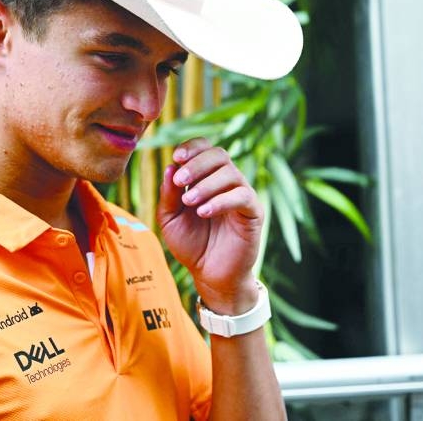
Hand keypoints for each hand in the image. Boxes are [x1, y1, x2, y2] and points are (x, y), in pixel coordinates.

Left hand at [157, 138, 263, 313]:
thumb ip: (169, 195)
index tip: (177, 157)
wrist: (210, 275)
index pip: (204, 149)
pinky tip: (204, 212)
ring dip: (206, 184)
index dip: (192, 147)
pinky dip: (222, 200)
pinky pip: (242, 196)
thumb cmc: (191, 245)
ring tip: (190, 202)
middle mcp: (226, 182)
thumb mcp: (170, 219)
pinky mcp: (254, 212)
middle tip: (180, 181)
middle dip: (197, 164)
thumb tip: (170, 167)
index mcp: (206, 177)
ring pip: (231, 173)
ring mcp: (242, 195)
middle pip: (219, 155)